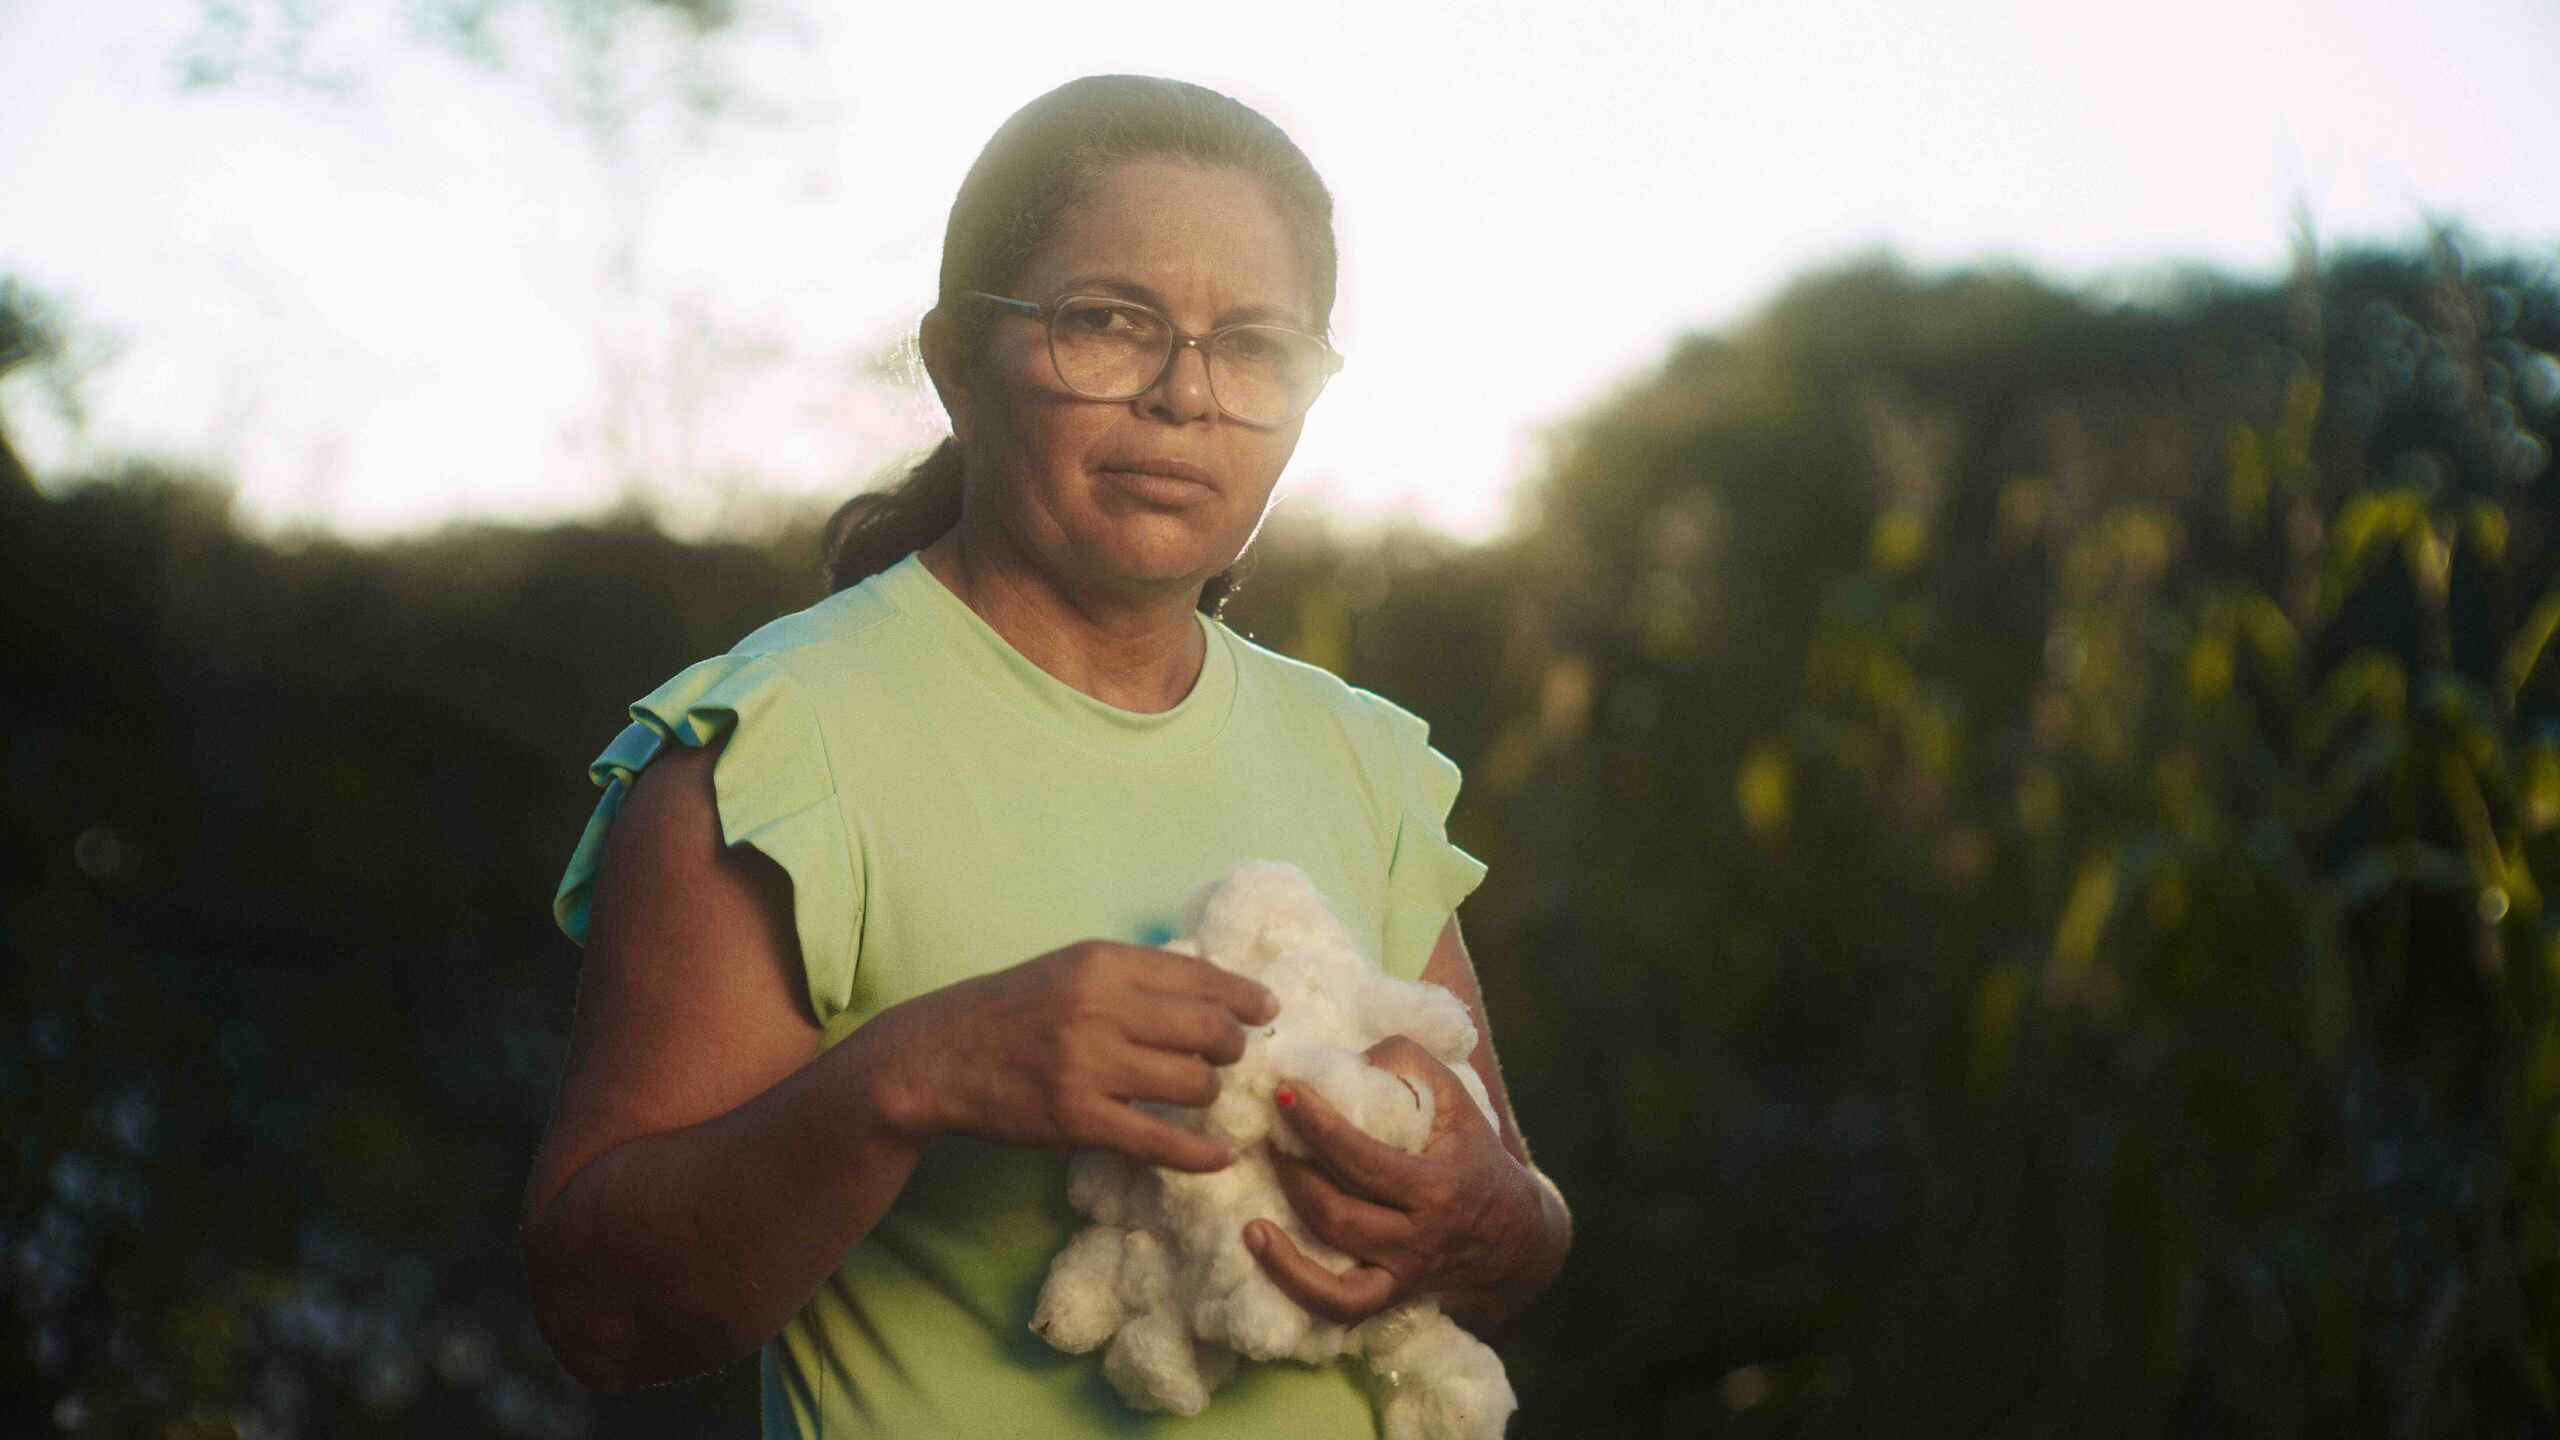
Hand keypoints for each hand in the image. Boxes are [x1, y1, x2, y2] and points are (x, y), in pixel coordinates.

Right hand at [886, 940, 1277, 1172]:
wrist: (938, 1056)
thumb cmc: (1012, 1009)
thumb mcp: (1072, 968)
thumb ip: (1137, 976)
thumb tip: (1218, 988)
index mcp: (1103, 963)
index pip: (1201, 976)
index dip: (1245, 996)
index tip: (1267, 1009)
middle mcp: (1100, 1008)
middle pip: (1209, 1030)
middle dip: (1233, 1046)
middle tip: (1228, 1055)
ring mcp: (1089, 1067)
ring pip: (1194, 1084)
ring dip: (1210, 1093)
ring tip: (1199, 1093)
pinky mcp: (1078, 1120)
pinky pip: (1162, 1142)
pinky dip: (1201, 1154)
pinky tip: (1221, 1157)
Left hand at [1243, 1035, 1542, 1324]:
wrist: (1516, 1238)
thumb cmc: (1475, 1155)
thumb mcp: (1456, 1101)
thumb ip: (1408, 1064)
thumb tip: (1348, 1056)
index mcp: (1438, 1185)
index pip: (1364, 1159)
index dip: (1318, 1126)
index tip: (1284, 1092)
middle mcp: (1419, 1236)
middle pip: (1339, 1211)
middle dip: (1294, 1169)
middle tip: (1269, 1131)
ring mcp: (1401, 1273)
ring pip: (1333, 1263)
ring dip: (1284, 1223)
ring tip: (1261, 1182)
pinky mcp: (1387, 1299)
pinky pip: (1336, 1305)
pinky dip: (1292, 1282)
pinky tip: (1259, 1243)